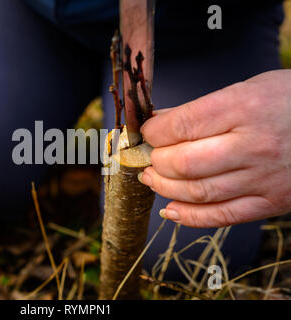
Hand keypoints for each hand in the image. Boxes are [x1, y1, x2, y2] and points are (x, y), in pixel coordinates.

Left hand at [139, 70, 290, 227]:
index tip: (148, 132)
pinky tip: (169, 209)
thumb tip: (157, 122)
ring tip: (151, 178)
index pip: (182, 125)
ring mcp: (264, 178)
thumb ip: (200, 108)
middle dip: (155, 162)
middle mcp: (254, 145)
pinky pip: (222, 216)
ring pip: (197, 192)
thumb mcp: (247, 89)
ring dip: (164, 188)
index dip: (154, 132)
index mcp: (245, 107)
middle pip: (184, 163)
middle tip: (148, 157)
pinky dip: (189, 217)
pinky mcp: (272, 202)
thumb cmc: (287, 100)